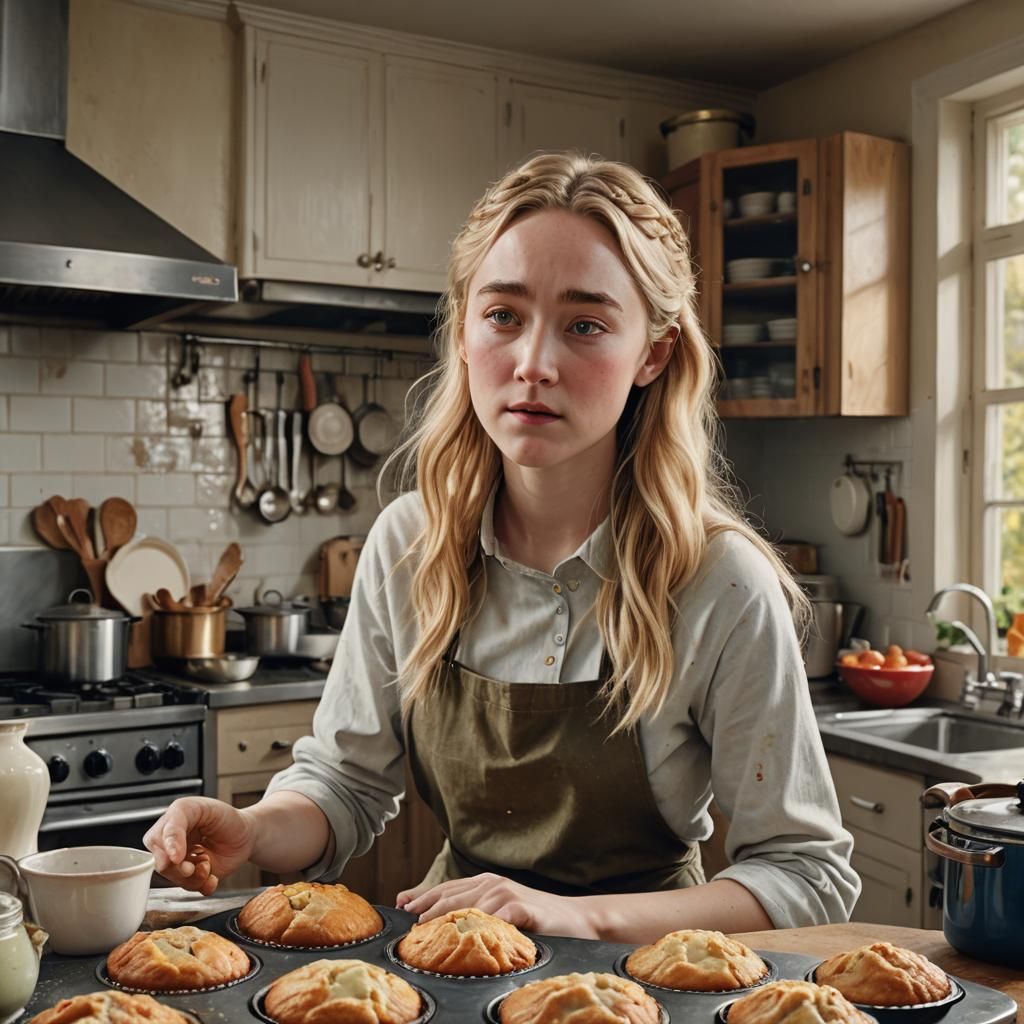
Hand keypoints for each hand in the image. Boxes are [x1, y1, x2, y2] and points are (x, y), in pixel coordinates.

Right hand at [143, 797, 255, 895]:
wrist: (246, 835)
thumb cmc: (227, 818)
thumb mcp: (209, 809)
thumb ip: (182, 824)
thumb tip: (172, 857)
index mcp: (173, 820)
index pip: (157, 837)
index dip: (168, 849)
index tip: (177, 858)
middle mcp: (170, 843)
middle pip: (161, 863)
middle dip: (180, 869)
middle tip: (198, 864)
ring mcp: (179, 861)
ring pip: (175, 879)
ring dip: (194, 878)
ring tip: (209, 865)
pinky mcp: (190, 876)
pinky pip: (188, 888)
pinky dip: (202, 886)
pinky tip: (212, 877)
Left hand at [396, 872, 600, 938]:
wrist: (579, 920)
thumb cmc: (536, 919)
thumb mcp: (501, 913)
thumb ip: (473, 912)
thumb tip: (433, 917)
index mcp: (485, 883)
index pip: (446, 889)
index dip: (422, 896)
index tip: (400, 905)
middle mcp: (493, 884)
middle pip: (451, 896)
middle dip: (426, 908)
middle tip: (408, 923)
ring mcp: (508, 895)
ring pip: (469, 906)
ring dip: (446, 917)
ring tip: (426, 930)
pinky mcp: (523, 909)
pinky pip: (497, 918)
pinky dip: (481, 926)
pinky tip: (466, 935)